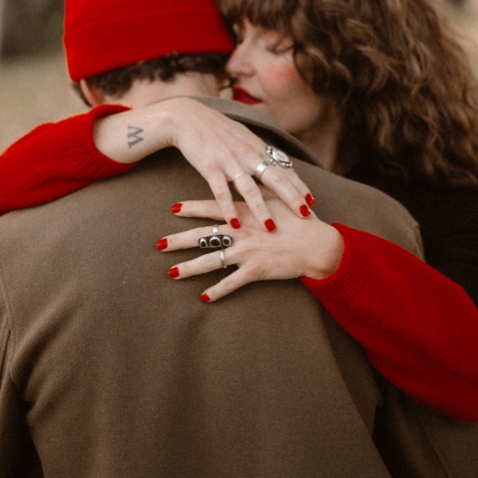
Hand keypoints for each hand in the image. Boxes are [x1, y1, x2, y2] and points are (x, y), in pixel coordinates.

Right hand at [108, 98, 315, 230]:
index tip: (312, 201)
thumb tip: (274, 162)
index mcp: (256, 147)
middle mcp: (247, 154)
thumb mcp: (242, 135)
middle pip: (275, 178)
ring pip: (250, 189)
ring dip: (261, 210)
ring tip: (270, 228)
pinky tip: (234, 223)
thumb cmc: (215, 128)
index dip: (299, 185)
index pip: (284, 168)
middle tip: (305, 215)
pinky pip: (221, 191)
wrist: (187, 117)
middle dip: (292, 198)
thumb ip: (257, 150)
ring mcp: (229, 160)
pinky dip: (229, 208)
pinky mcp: (210, 166)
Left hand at [160, 197, 345, 301]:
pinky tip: (203, 298)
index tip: (172, 208)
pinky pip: (231, 283)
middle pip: (203, 236)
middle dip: (178, 240)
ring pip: (210, 260)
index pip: (211, 208)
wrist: (318, 244)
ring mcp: (246, 251)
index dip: (190, 208)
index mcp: (244, 211)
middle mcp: (240, 231)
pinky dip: (217, 291)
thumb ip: (259, 190)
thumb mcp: (278, 198)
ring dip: (189, 268)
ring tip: (170, 273)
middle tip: (158, 244)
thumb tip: (248, 179)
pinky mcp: (255, 269)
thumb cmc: (299, 219)